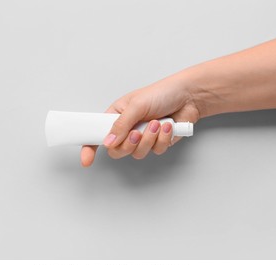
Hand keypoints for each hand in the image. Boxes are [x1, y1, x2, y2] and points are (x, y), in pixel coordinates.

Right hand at [80, 73, 199, 166]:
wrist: (188, 97)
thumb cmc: (162, 93)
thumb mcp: (137, 105)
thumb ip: (121, 125)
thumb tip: (108, 142)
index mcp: (117, 116)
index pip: (97, 134)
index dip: (90, 148)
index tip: (86, 160)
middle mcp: (127, 129)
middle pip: (117, 151)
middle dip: (129, 144)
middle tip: (136, 133)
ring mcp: (142, 137)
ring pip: (137, 153)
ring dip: (149, 139)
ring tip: (157, 124)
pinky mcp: (157, 143)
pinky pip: (155, 151)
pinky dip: (162, 139)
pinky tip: (167, 126)